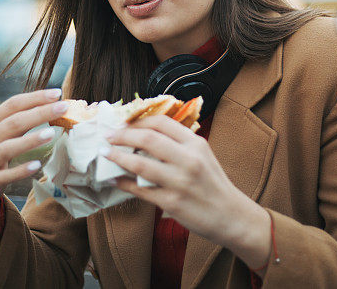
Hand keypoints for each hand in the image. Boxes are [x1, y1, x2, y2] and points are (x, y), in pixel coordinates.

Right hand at [0, 88, 66, 240]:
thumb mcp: (2, 134)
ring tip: (51, 133)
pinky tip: (37, 165)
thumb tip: (53, 105)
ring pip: (7, 148)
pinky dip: (21, 170)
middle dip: (39, 113)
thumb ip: (22, 120)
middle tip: (63, 107)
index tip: (56, 93)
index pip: (13, 104)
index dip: (34, 97)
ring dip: (30, 140)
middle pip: (13, 123)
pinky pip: (6, 175)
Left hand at [101, 114, 264, 252]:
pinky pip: (140, 190)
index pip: (162, 122)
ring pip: (140, 163)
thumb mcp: (203, 155)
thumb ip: (179, 144)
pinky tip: (114, 179)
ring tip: (105, 154)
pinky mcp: (172, 202)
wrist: (231, 216)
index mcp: (196, 144)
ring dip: (118, 157)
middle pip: (148, 138)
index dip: (138, 120)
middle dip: (122, 135)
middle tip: (108, 136)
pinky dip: (123, 183)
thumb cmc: (213, 184)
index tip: (123, 123)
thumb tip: (144, 135)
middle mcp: (189, 159)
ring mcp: (180, 181)